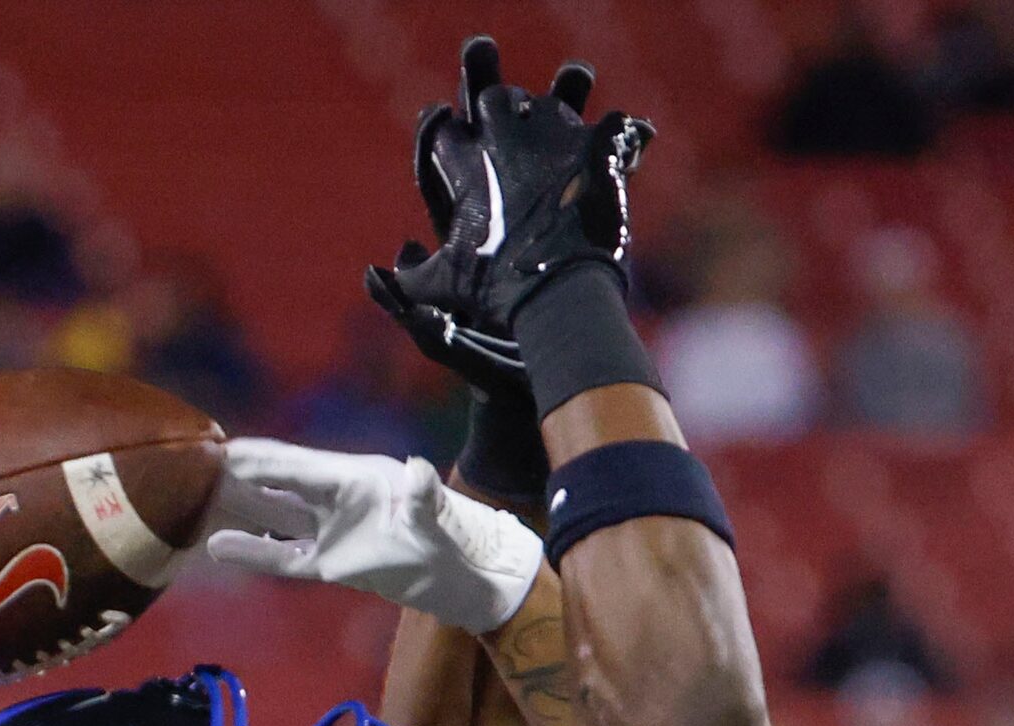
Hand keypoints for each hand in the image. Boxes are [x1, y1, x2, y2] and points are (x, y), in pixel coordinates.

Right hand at [203, 438, 543, 633]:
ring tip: (190, 497)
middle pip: (276, 482)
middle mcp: (334, 499)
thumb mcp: (436, 520)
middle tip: (187, 465)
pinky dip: (253, 551)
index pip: (296, 466)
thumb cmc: (449, 543)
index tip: (221, 450)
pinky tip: (218, 547)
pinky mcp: (329, 562)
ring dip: (236, 507)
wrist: (460, 578)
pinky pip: (283, 554)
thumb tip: (420, 469)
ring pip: (272, 514)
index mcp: (353, 480)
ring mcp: (329, 530)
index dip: (260, 459)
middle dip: (235, 474)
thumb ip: (424, 497)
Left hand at [367, 35, 652, 367]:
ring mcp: (548, 217)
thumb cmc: (488, 366)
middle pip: (492, 137)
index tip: (440, 115)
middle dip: (492, 91)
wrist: (543, 385)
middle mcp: (503, 213)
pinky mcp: (589, 229)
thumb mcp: (440, 337)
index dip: (435, 135)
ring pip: (550, 146)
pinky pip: (601, 178)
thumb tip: (373, 272)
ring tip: (579, 75)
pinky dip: (618, 150)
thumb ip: (407, 306)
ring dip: (565, 105)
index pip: (439, 164)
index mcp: (463, 228)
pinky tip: (640, 132)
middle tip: (488, 53)